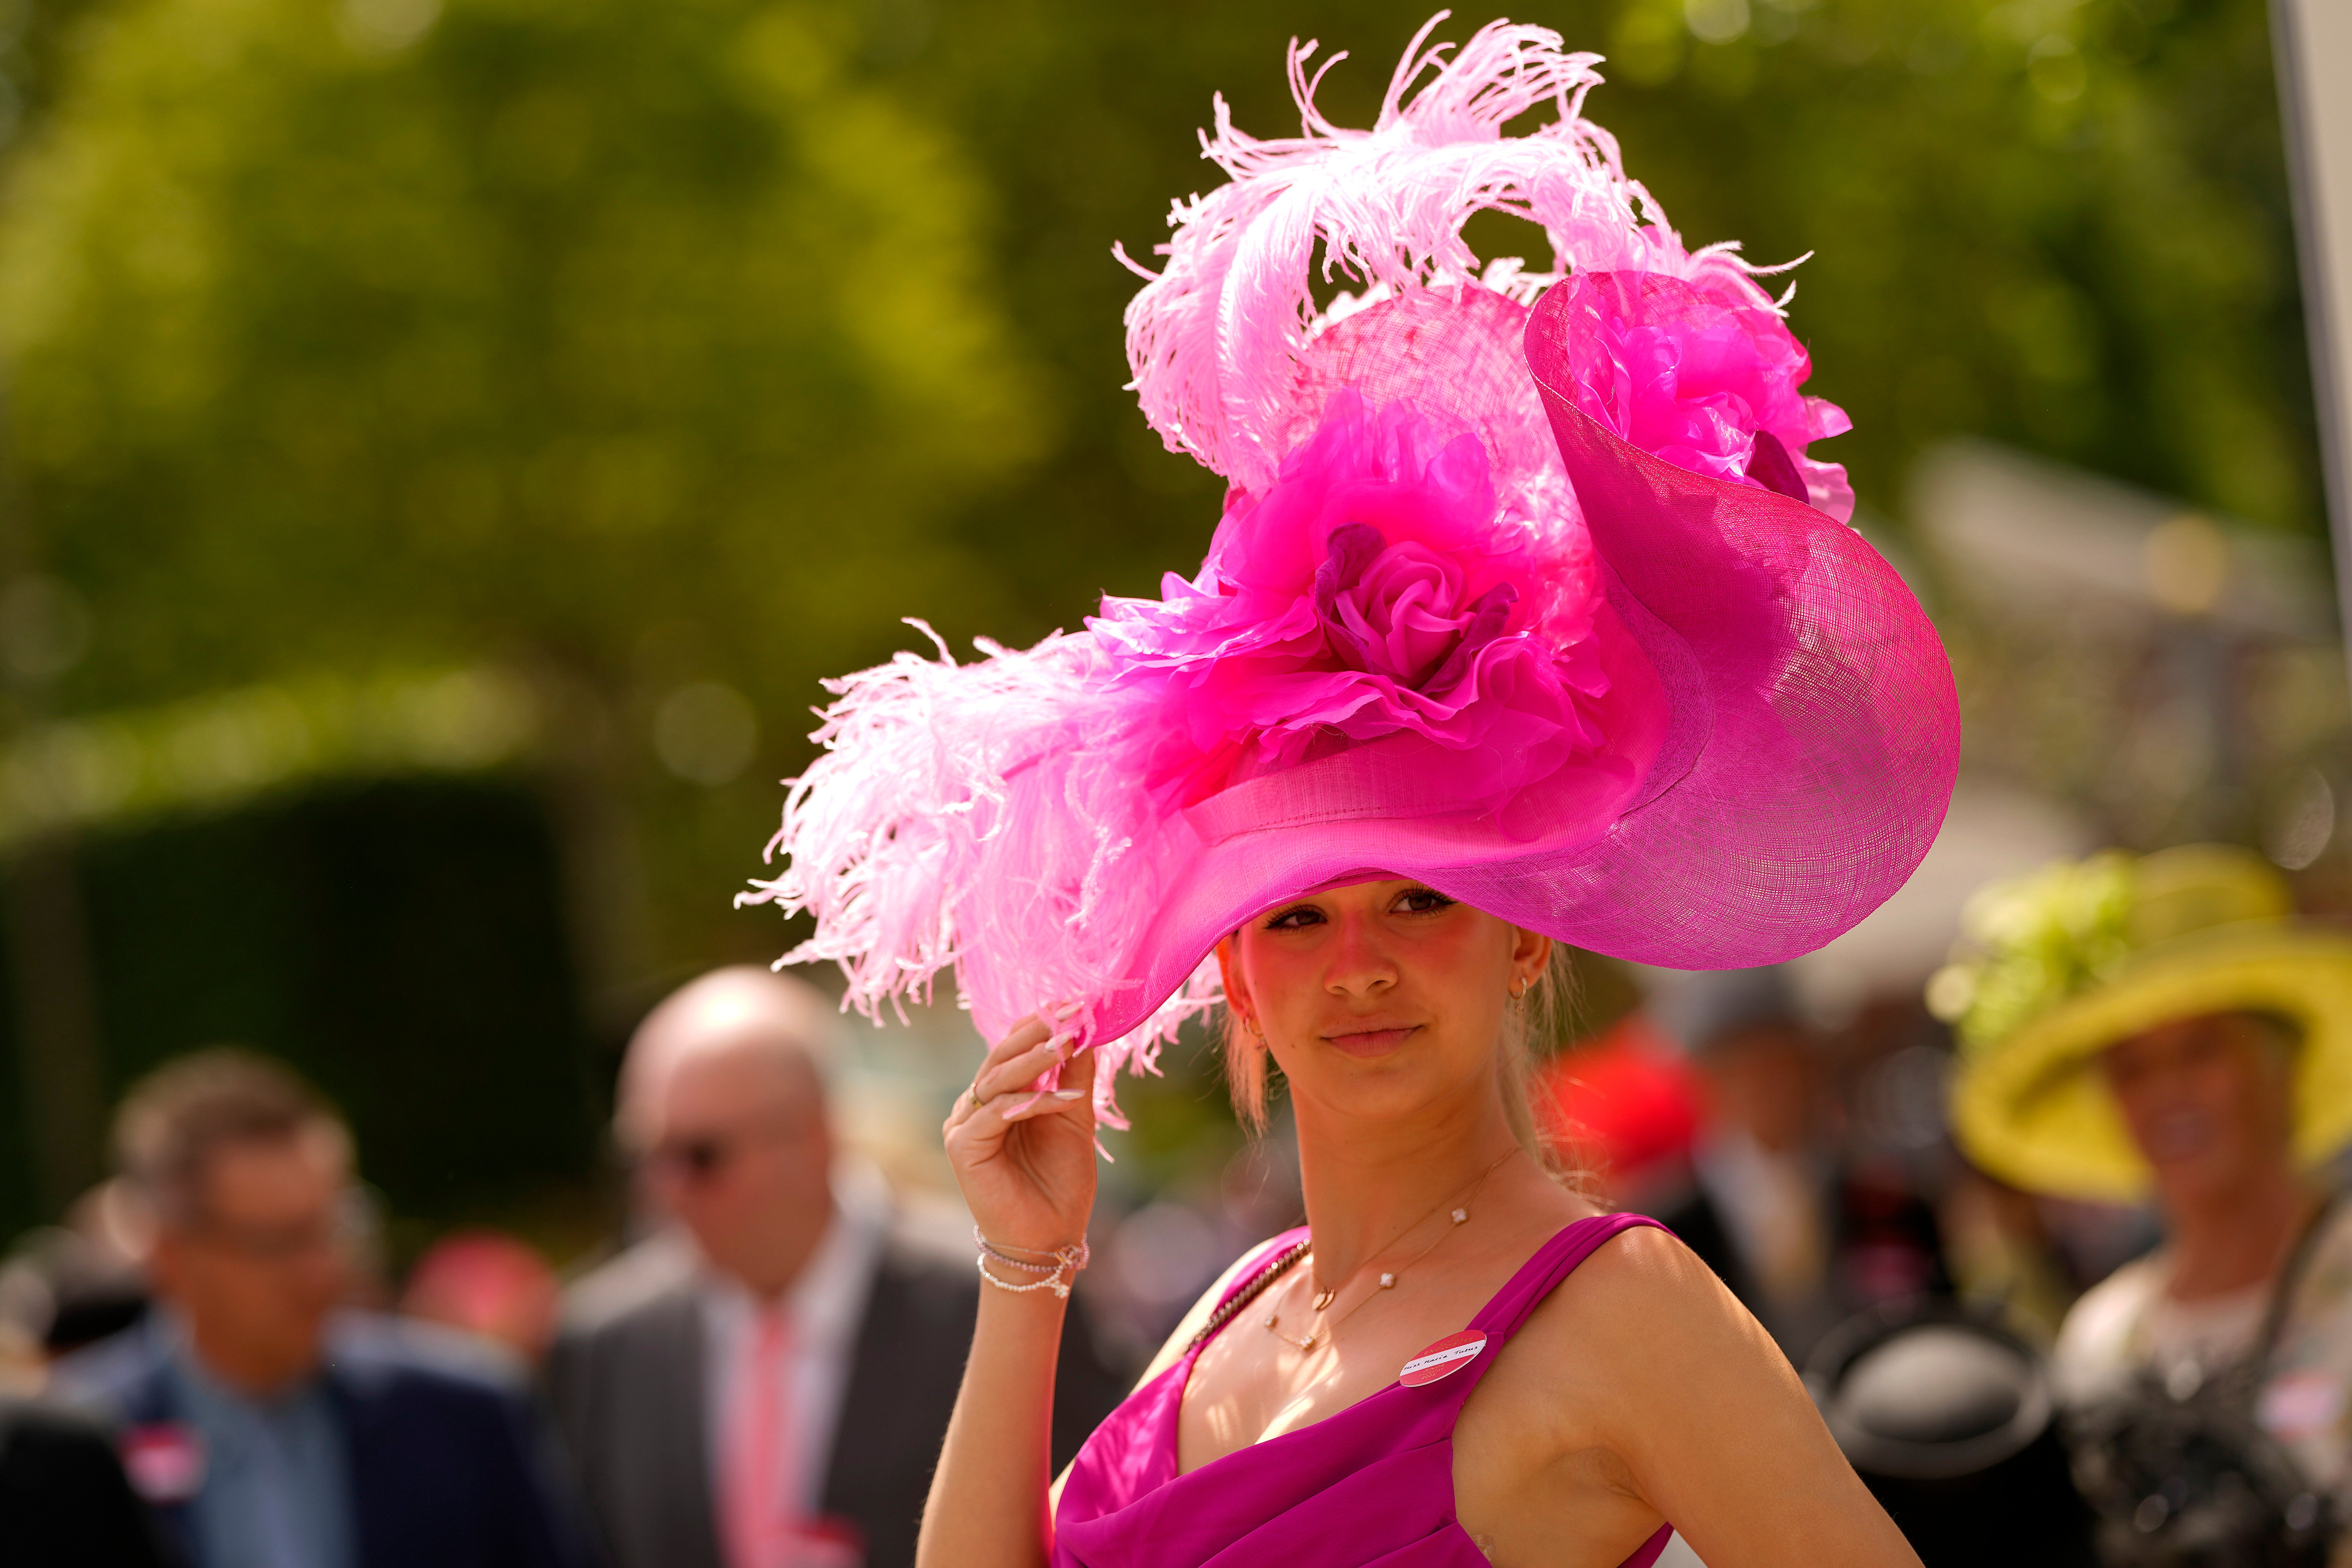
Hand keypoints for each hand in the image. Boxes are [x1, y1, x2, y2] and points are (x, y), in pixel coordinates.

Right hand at [944, 1010, 1098, 1258]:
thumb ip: (1075, 1075)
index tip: (1075, 1002)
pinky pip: (994, 1113)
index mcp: (1001, 1096)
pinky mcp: (962, 1147)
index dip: (1041, 1023)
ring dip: (1033, 1059)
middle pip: (1000, 1056)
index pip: (1014, 1048)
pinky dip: (1029, 1102)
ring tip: (1068, 1043)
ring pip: (995, 1078)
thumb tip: (1087, 1029)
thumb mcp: (1076, 1118)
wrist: (1051, 1239)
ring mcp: (965, 1125)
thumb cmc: (1061, 1182)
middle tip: (1070, 1012)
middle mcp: (978, 1106)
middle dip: (1036, 1031)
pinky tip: (1063, 1097)